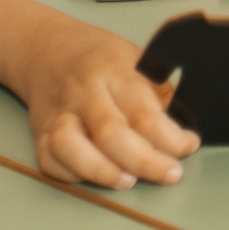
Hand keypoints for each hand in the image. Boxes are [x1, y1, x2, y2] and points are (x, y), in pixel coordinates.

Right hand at [14, 16, 195, 188]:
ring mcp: (58, 112)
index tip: (189, 145)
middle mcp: (84, 91)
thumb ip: (161, 91)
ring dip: (102, 171)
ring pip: (69, 146)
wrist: (45, 47)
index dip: (171, 137)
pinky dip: (72, 175)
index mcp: (114, 69)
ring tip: (129, 182)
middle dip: (145, 162)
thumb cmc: (101, 57)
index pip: (144, 111)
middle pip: (110, 132)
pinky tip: (97, 177)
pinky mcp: (39, 131)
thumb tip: (188, 123)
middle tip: (170, 174)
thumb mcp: (140, 59)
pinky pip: (49, 159)